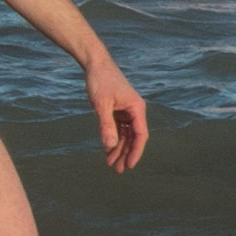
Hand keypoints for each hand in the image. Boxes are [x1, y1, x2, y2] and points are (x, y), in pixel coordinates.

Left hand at [85, 56, 149, 171]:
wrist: (95, 64)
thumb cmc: (100, 81)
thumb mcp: (101, 104)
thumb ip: (106, 125)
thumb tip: (110, 146)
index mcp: (137, 108)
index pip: (140, 135)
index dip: (136, 151)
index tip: (130, 165)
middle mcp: (134, 111)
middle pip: (133, 138)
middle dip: (126, 154)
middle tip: (118, 170)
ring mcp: (126, 111)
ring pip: (125, 135)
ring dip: (119, 149)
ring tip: (111, 164)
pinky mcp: (117, 110)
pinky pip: (118, 129)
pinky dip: (113, 140)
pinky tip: (107, 151)